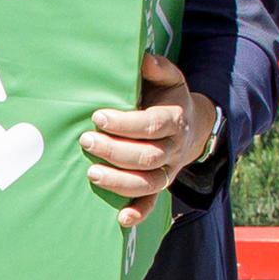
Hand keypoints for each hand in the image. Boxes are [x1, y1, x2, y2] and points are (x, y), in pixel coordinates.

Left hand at [79, 54, 219, 229]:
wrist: (192, 126)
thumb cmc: (167, 99)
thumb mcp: (169, 79)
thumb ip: (158, 69)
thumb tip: (144, 60)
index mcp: (175, 119)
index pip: (153, 125)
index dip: (126, 124)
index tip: (98, 117)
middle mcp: (174, 148)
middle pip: (148, 156)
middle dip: (115, 151)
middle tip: (87, 141)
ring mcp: (169, 170)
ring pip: (149, 182)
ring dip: (120, 181)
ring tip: (92, 173)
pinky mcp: (161, 185)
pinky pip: (153, 203)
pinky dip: (139, 213)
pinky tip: (121, 219)